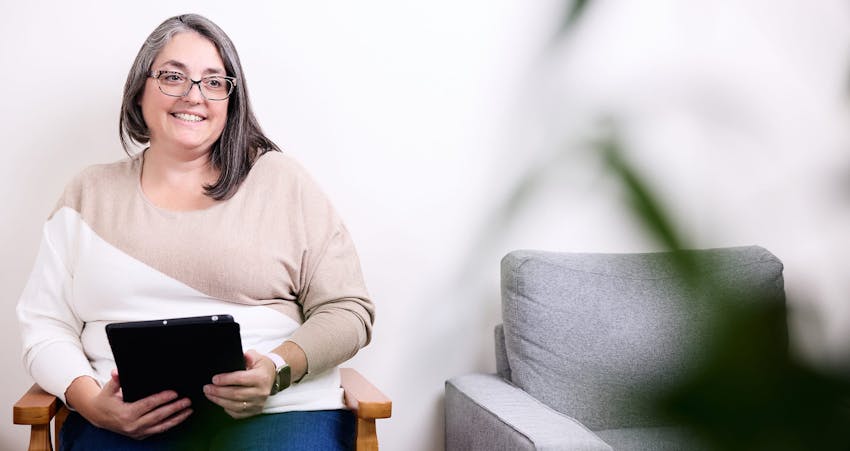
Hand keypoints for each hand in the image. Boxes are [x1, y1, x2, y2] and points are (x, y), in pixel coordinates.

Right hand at [69, 371, 192, 439]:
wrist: (98, 416)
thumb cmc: (106, 399)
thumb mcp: (109, 389)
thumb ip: (116, 380)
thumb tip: (117, 372)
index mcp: (126, 413)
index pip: (148, 404)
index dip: (162, 399)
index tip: (174, 393)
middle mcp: (132, 425)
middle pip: (158, 416)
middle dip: (174, 408)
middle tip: (187, 401)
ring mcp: (137, 432)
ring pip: (161, 426)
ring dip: (177, 418)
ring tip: (189, 410)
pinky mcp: (140, 435)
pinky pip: (158, 430)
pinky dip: (170, 424)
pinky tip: (180, 418)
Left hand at [203, 349, 275, 418]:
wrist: (272, 377)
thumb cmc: (261, 366)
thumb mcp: (256, 357)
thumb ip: (248, 356)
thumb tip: (242, 356)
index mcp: (261, 378)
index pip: (241, 379)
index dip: (226, 380)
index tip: (214, 379)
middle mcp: (261, 392)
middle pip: (236, 394)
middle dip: (218, 392)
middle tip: (207, 388)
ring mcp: (259, 403)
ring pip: (235, 406)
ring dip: (219, 401)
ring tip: (209, 395)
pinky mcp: (255, 411)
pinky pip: (238, 414)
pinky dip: (227, 409)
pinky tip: (220, 402)